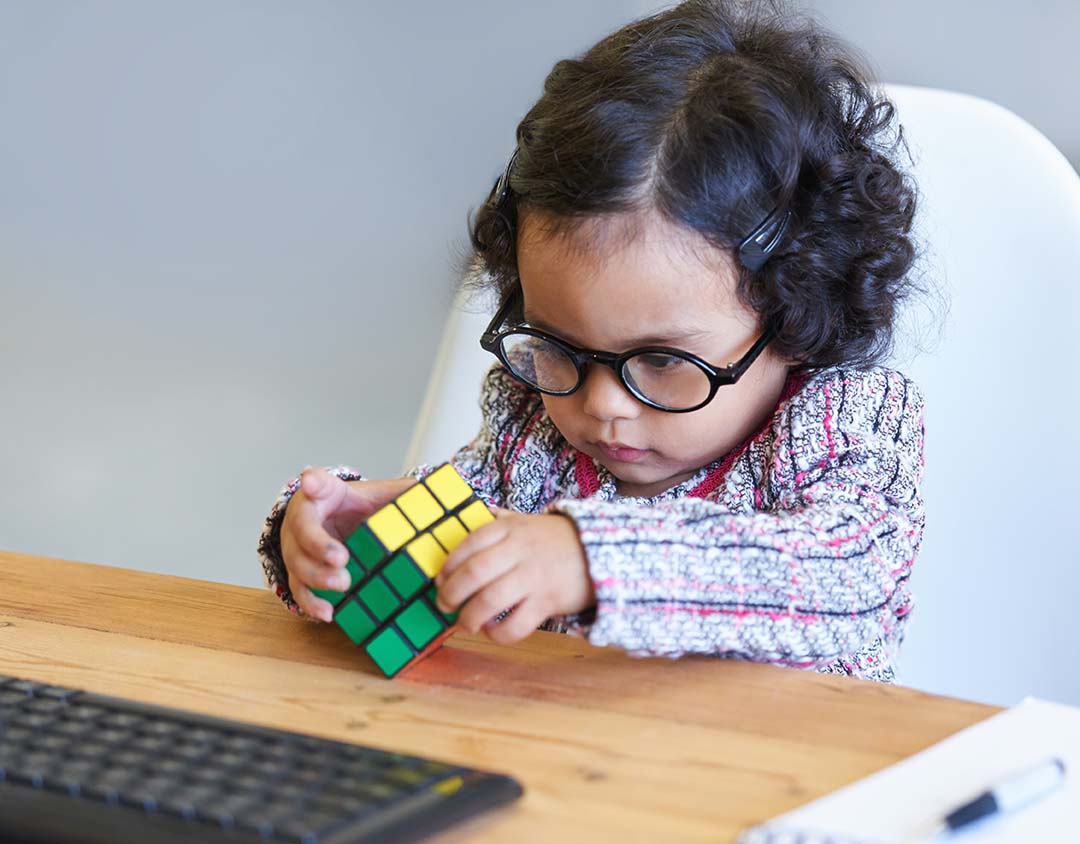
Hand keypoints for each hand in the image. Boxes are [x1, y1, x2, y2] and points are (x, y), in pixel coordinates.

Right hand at [281, 469, 414, 620]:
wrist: (338, 526)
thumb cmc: (356, 509)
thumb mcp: (377, 495)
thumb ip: (399, 494)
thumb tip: (431, 493)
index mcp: (324, 493)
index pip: (317, 482)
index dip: (313, 482)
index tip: (311, 481)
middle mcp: (302, 519)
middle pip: (302, 530)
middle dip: (319, 546)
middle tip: (341, 560)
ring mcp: (295, 548)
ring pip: (297, 564)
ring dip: (317, 577)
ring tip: (342, 586)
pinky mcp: (298, 574)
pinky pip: (299, 590)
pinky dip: (311, 603)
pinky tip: (328, 613)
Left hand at [433, 510, 594, 643]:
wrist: (598, 551)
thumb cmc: (553, 540)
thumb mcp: (526, 521)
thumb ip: (498, 521)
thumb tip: (466, 520)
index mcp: (510, 529)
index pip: (469, 543)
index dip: (448, 565)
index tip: (439, 580)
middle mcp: (520, 551)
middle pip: (474, 573)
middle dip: (451, 593)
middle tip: (444, 604)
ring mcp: (535, 576)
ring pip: (491, 600)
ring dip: (469, 617)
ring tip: (465, 623)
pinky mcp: (548, 601)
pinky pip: (516, 624)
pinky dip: (498, 633)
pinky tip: (492, 630)